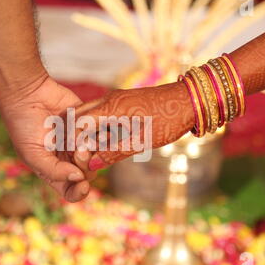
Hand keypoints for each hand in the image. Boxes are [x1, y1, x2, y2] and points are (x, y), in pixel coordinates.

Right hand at [0, 76, 95, 201]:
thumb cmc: (24, 126)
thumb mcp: (32, 154)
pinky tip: (87, 128)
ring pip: (97, 156)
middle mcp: (69, 159)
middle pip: (87, 174)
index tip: (83, 185)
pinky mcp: (89, 126)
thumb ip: (53, 171)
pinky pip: (101, 135)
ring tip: (81, 138)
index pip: (71, 191)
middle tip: (77, 151)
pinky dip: (97, 134)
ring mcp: (80, 143)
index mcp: (54, 171)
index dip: (79, 192)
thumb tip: (78, 179)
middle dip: (85, 167)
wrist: (29, 94)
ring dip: (92, 151)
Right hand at [74, 82, 194, 169]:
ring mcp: (116, 99)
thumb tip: (92, 165)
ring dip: (84, 133)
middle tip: (75, 156)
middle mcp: (110, 100)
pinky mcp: (123, 102)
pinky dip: (96, 128)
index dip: (72, 142)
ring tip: (86, 153)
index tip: (74, 159)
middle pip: (79, 116)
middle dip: (73, 136)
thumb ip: (115, 152)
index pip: (79, 123)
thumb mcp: (143, 141)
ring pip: (89, 115)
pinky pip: (101, 114)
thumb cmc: (170, 119)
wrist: (191, 99)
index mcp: (112, 107)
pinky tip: (100, 143)